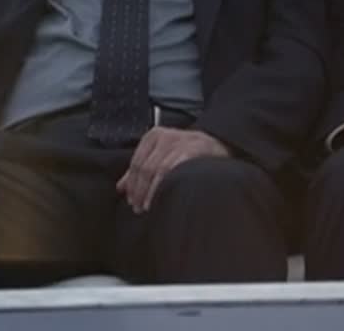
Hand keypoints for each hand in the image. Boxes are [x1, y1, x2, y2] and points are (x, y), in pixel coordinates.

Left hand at [116, 128, 230, 213]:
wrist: (221, 144)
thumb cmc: (191, 152)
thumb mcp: (163, 156)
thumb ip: (142, 169)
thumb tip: (121, 187)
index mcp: (154, 135)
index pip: (136, 163)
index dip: (132, 184)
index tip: (131, 199)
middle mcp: (165, 136)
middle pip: (144, 168)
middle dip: (138, 190)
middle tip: (137, 207)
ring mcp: (178, 141)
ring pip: (154, 170)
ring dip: (148, 191)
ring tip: (147, 206)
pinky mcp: (190, 149)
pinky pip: (170, 170)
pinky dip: (161, 186)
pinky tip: (161, 197)